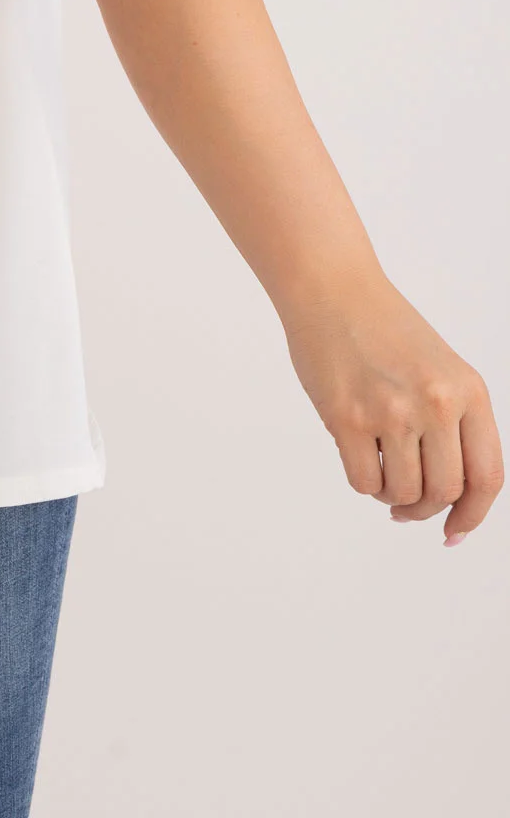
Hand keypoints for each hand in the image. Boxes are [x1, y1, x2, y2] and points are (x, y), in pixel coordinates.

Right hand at [283, 274, 502, 543]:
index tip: (454, 531)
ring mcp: (392, 411)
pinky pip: (363, 481)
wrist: (331, 287)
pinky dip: (363, 483)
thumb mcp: (440, 369)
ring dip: (390, 495)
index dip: (472, 514)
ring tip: (378, 471)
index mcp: (469, 391)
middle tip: (404, 505)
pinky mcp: (347, 418)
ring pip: (403, 492)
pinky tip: (357, 457)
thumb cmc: (380, 327)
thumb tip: (449, 494)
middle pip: (443, 491)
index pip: (487, 476)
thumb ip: (453, 422)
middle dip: (422, 508)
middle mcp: (436, 403)